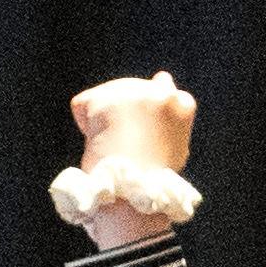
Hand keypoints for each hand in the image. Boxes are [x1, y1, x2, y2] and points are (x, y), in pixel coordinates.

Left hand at [71, 70, 198, 184]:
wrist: (133, 189)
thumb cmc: (153, 179)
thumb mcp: (174, 144)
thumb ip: (169, 115)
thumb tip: (162, 77)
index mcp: (182, 104)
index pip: (162, 87)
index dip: (145, 112)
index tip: (142, 132)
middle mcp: (159, 91)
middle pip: (130, 91)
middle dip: (123, 112)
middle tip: (125, 145)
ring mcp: (132, 91)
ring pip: (106, 97)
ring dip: (105, 119)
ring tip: (114, 146)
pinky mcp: (103, 98)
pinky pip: (83, 105)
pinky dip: (84, 122)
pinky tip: (97, 141)